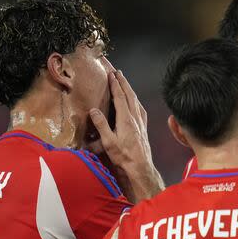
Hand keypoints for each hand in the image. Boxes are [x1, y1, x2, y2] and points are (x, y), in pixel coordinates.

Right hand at [90, 70, 162, 201]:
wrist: (141, 167)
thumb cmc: (124, 156)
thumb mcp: (108, 142)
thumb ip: (101, 125)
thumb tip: (94, 110)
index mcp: (126, 119)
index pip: (120, 97)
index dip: (115, 84)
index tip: (111, 73)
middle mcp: (135, 118)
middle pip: (130, 95)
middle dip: (123, 82)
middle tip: (117, 71)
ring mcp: (141, 123)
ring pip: (136, 101)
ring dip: (129, 89)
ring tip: (124, 81)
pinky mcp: (143, 128)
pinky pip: (140, 109)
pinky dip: (136, 100)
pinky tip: (135, 102)